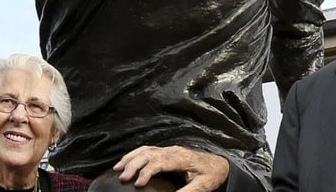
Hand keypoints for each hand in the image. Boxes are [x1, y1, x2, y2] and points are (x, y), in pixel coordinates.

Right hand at [114, 146, 228, 191]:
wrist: (218, 164)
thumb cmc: (211, 175)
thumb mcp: (203, 186)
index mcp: (181, 158)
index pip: (159, 162)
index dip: (146, 171)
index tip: (137, 183)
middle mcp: (173, 151)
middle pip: (148, 154)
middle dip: (133, 164)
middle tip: (122, 177)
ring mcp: (169, 149)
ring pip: (145, 149)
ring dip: (130, 158)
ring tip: (117, 168)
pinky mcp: (166, 151)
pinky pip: (147, 150)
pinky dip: (134, 154)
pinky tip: (126, 161)